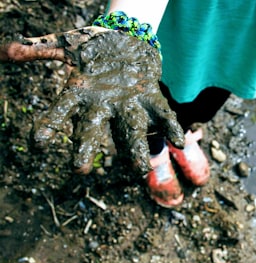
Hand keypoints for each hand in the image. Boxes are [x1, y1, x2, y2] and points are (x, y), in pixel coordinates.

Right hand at [0, 27, 183, 174]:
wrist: (126, 40)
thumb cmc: (94, 49)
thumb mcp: (68, 45)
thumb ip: (40, 49)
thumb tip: (5, 51)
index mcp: (81, 96)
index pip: (60, 114)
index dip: (49, 127)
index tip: (37, 143)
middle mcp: (104, 107)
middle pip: (93, 131)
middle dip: (86, 149)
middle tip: (80, 170)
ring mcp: (129, 105)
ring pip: (130, 131)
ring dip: (135, 151)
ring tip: (140, 169)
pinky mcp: (152, 97)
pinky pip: (162, 114)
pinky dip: (170, 127)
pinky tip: (179, 140)